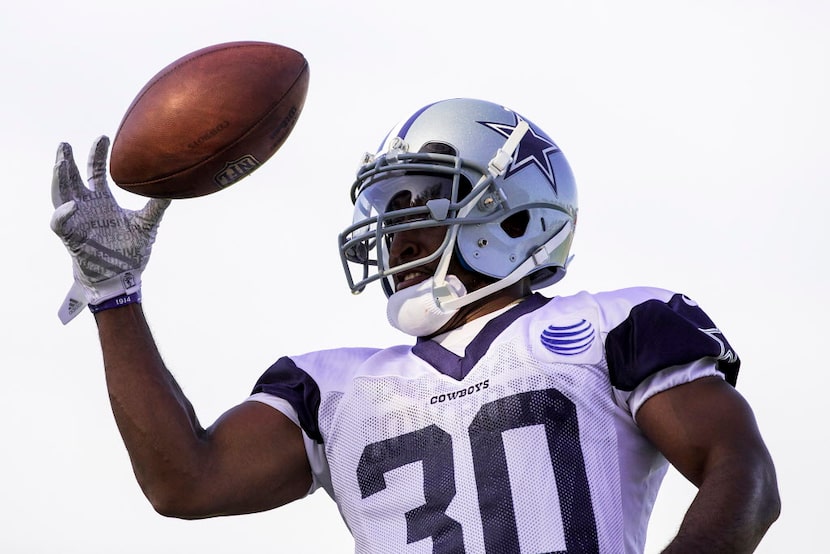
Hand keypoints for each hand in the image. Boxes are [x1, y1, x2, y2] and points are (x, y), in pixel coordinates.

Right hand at [50, 136, 169, 323]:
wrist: (124, 277)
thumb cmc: (131, 251)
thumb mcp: (148, 224)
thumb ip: (157, 205)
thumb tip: (175, 186)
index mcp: (103, 201)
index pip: (94, 172)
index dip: (96, 154)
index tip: (103, 137)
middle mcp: (87, 208)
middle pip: (71, 179)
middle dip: (65, 161)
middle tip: (64, 144)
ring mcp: (77, 222)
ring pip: (60, 196)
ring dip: (58, 180)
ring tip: (60, 163)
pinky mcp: (72, 238)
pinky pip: (61, 224)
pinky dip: (63, 214)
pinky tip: (72, 205)